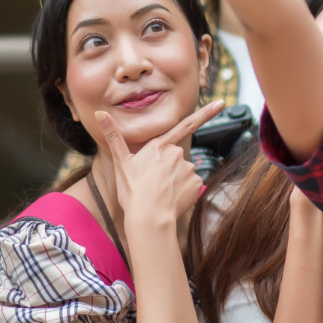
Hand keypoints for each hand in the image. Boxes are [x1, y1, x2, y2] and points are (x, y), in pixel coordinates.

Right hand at [94, 100, 226, 229]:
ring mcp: (189, 168)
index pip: (186, 125)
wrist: (149, 218)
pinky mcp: (197, 183)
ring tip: (160, 194)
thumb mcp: (121, 162)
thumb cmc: (133, 192)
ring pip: (184, 172)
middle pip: (176, 157)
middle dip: (168, 168)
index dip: (205, 113)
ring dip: (175, 180)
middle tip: (153, 184)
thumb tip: (100, 111)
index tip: (222, 103)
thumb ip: (114, 135)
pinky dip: (183, 191)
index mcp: (159, 146)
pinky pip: (191, 185)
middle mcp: (177, 154)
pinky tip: (172, 199)